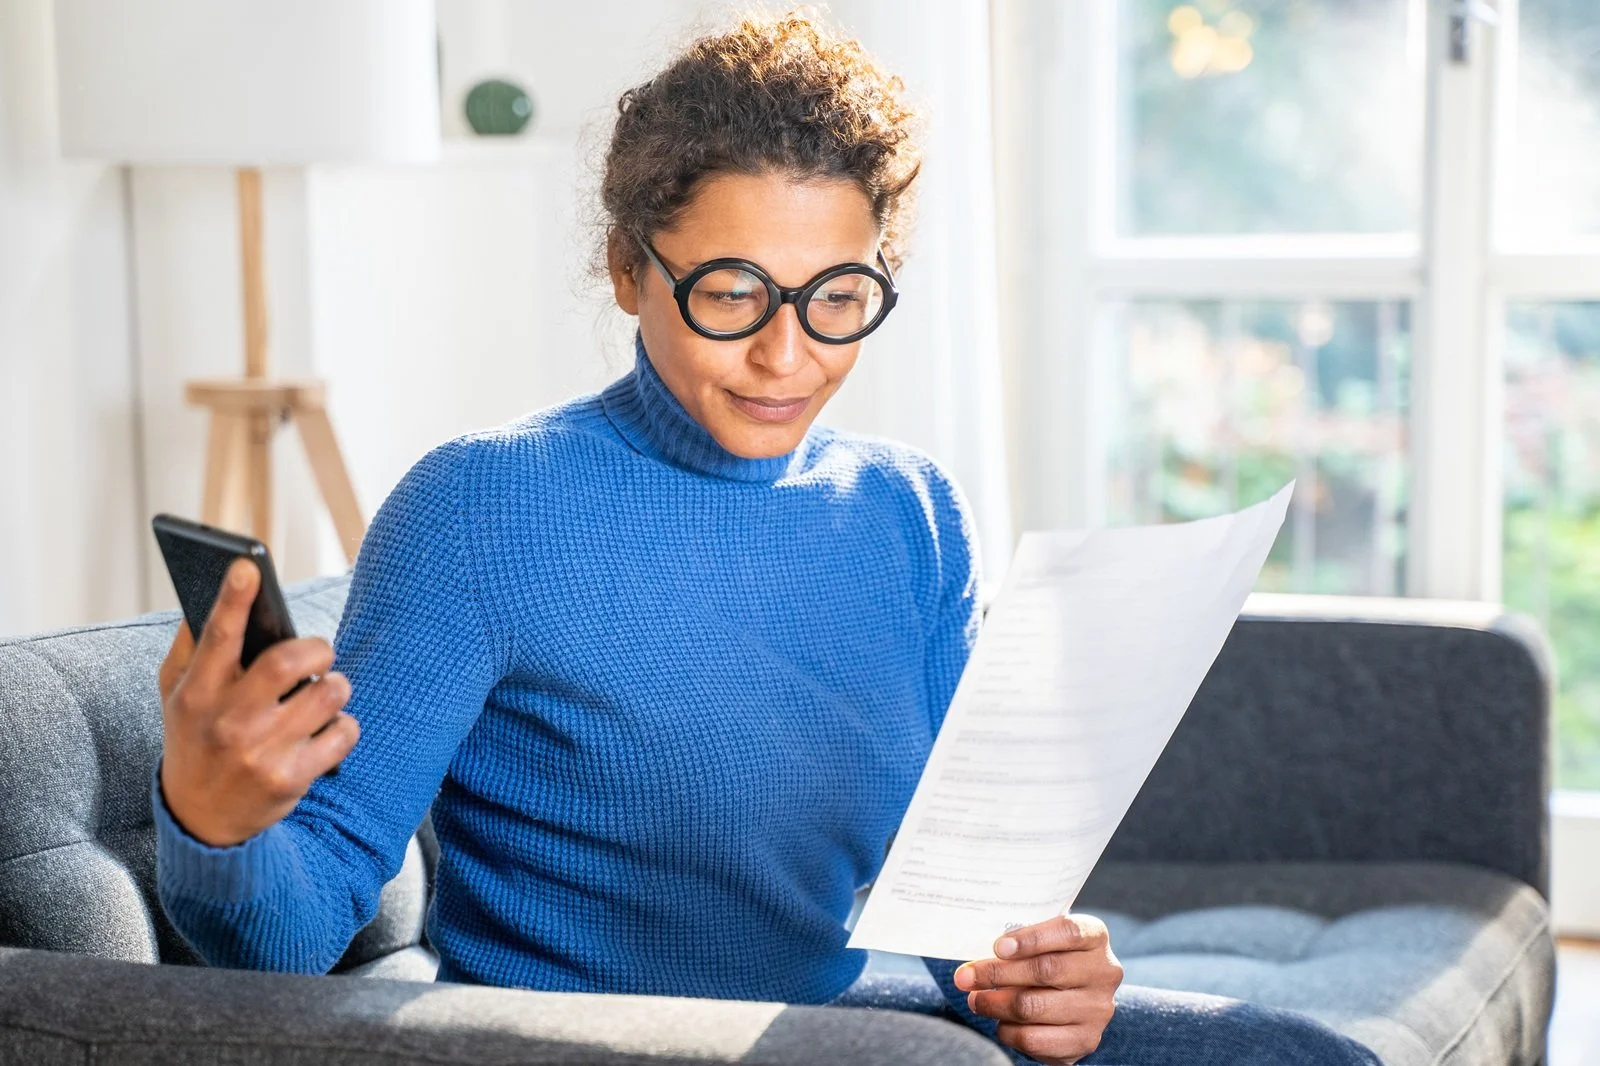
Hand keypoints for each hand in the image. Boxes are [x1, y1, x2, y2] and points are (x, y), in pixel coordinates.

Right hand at [158, 557, 358, 846]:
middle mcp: (229, 720)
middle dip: (317, 647)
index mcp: (197, 693)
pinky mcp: (292, 778)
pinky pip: (344, 732)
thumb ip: (191, 650)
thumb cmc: (194, 741)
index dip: (232, 597)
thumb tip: (210, 597)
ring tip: (325, 689)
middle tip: (319, 652)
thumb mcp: (174, 697)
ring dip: (336, 684)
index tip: (246, 565)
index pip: (217, 636)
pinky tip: (328, 727)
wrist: (200, 820)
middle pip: (288, 661)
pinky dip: (345, 724)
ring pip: (328, 693)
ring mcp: (262, 751)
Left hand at [953, 914, 1122, 1064]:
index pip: (1068, 932)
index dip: (1031, 939)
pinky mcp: (1085, 1041)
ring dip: (995, 1004)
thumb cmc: (1050, 956)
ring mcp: (1097, 1009)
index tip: (998, 947)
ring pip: (1034, 1006)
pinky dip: (1008, 1031)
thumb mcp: (1044, 938)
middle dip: (997, 973)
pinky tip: (998, 1022)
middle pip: (1045, 971)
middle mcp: (1104, 972)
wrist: (1077, 998)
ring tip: (975, 999)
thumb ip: (1021, 938)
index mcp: (1095, 937)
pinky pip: (1035, 1039)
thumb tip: (976, 950)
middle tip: (966, 977)